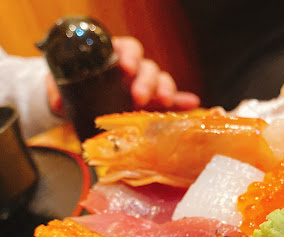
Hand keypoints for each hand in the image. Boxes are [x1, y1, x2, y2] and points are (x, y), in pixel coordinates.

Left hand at [46, 35, 200, 115]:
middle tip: (139, 97)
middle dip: (146, 81)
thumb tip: (59, 103)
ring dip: (165, 91)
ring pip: (163, 82)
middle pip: (148, 67)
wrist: (81, 108)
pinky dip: (184, 103)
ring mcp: (148, 88)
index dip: (130, 56)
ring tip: (163, 104)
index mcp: (116, 58)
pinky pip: (174, 102)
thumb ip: (58, 90)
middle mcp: (135, 70)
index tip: (125, 68)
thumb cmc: (76, 92)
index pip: (128, 49)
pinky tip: (193, 105)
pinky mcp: (156, 105)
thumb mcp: (64, 89)